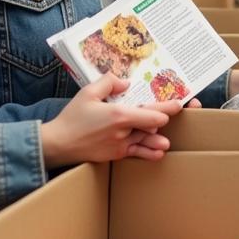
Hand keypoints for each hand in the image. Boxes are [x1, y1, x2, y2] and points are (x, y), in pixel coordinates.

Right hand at [41, 74, 183, 166]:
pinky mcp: (116, 155)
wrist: (58, 144)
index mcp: (119, 115)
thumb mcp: (88, 92)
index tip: (179, 104)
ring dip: (158, 139)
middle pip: (153, 126)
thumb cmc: (72, 117)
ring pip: (147, 141)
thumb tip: (125, 82)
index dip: (168, 108)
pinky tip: (157, 152)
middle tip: (180, 112)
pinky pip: (136, 153)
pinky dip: (148, 153)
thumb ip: (108, 82)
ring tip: (168, 139)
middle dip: (166, 119)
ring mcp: (121, 146)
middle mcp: (124, 132)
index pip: (152, 113)